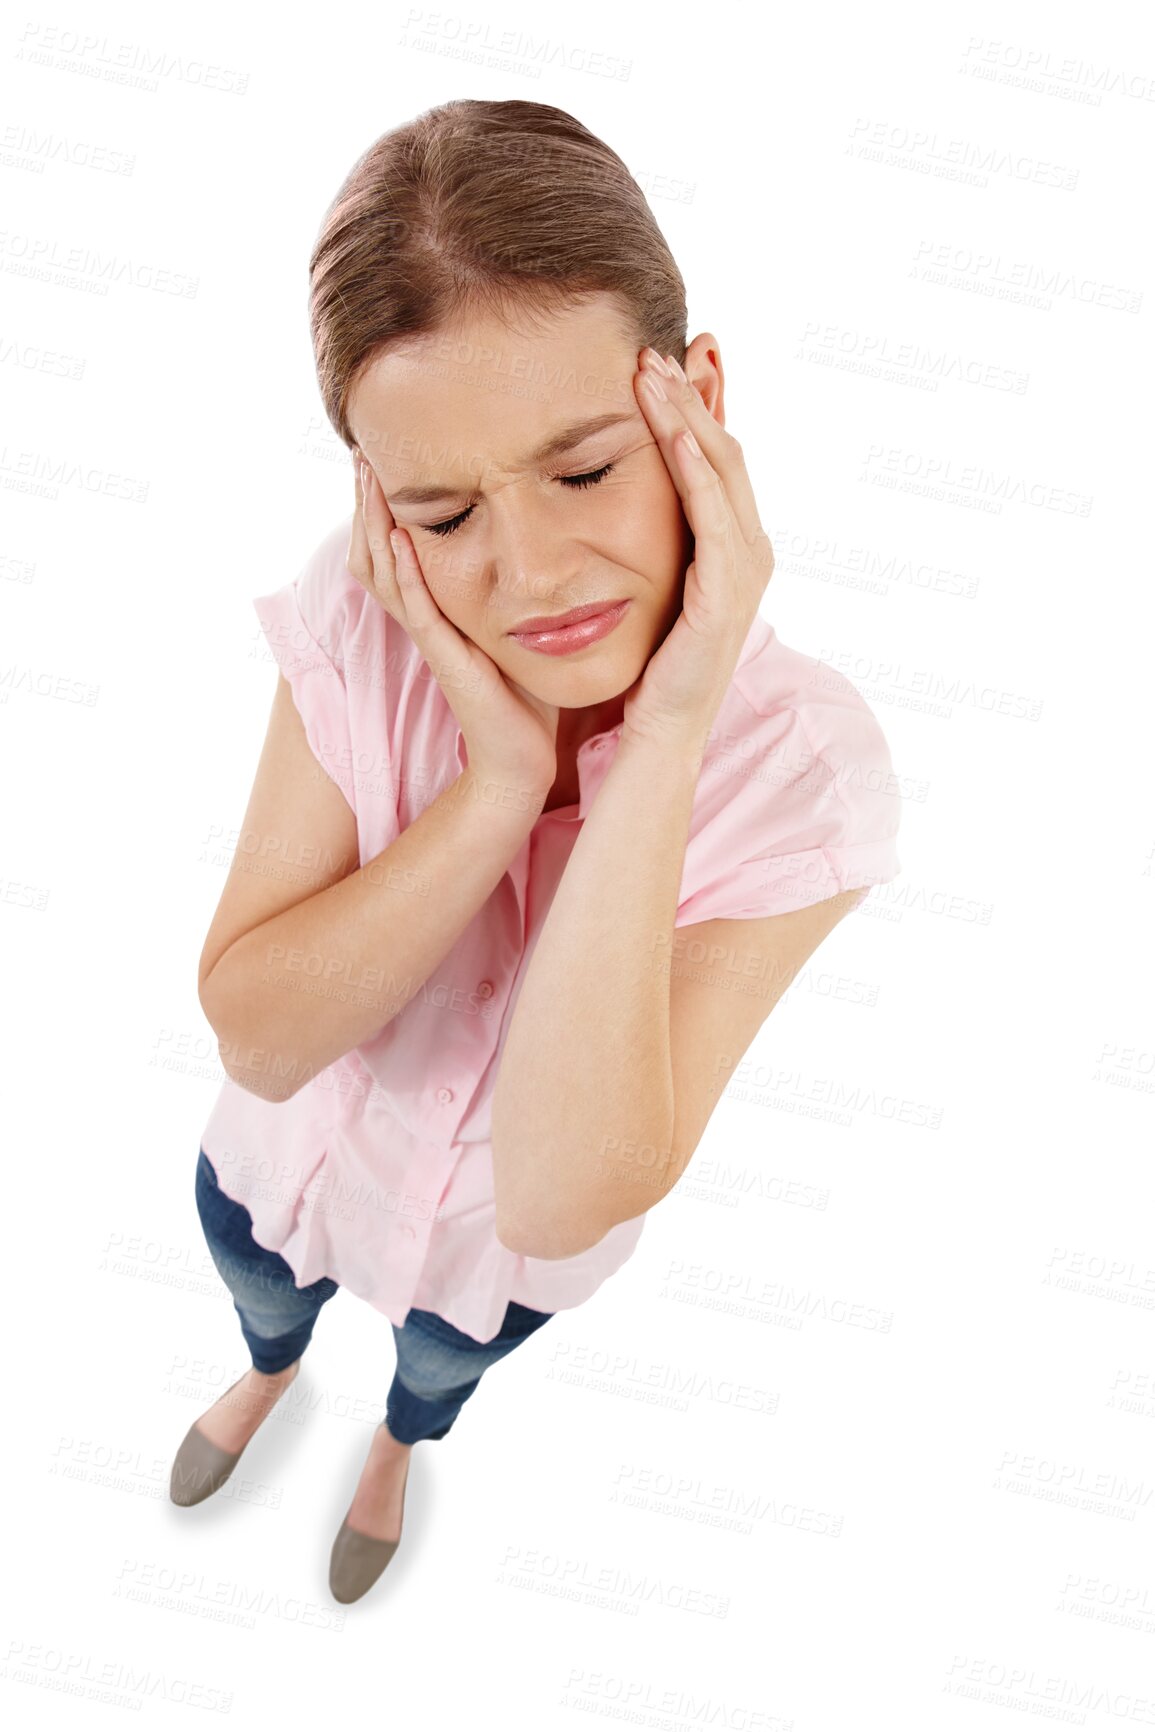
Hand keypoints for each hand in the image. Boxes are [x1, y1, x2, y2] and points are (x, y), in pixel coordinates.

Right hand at [347, 449, 558, 798]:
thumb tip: (536, 544)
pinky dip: (407, 574)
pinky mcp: (447, 659)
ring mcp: (431, 639)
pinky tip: (401, 539)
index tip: (378, 460)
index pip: (392, 550)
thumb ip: (512, 589)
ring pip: (385, 574)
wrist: (521, 758)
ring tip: (369, 479)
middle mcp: (423, 621)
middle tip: (360, 453)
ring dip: (375, 525)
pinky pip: (418, 610)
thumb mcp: (515, 627)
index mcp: (435, 611)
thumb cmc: (523, 696)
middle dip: (365, 503)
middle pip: (374, 554)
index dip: (380, 508)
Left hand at [617, 348, 774, 751]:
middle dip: (693, 394)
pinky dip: (696, 472)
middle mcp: (749, 550)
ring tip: (654, 371)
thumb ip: (650, 539)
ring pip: (721, 471)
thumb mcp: (650, 585)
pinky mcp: (725, 596)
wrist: (656, 735)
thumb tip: (616, 489)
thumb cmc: (647, 668)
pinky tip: (673, 435)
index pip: (715, 456)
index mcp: (732, 545)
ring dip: (688, 416)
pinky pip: (713, 520)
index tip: (661, 357)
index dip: (694, 404)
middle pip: (724, 450)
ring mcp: (743, 572)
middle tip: (657, 344)